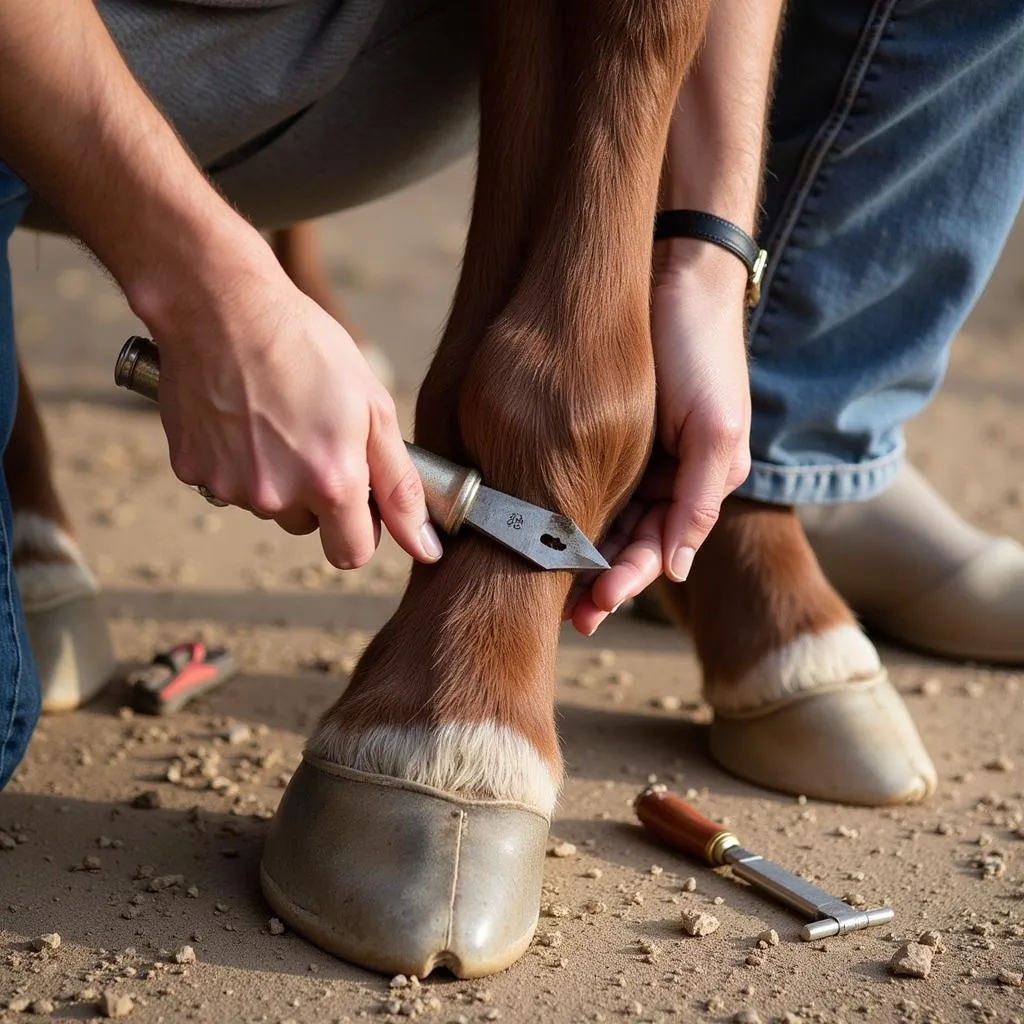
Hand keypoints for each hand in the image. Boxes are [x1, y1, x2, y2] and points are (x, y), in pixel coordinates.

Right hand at [151, 247, 442, 570]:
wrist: (221, 305)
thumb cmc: (307, 347)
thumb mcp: (374, 409)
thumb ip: (403, 486)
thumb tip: (427, 548)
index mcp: (331, 483)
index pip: (352, 553)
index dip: (361, 527)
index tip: (359, 494)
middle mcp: (277, 496)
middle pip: (307, 527)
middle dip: (317, 495)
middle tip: (314, 434)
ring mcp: (228, 486)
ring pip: (266, 505)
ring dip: (275, 476)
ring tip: (274, 416)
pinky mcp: (191, 470)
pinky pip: (224, 483)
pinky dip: (235, 460)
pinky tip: (240, 416)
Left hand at [568, 242, 750, 633]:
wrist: (676, 276)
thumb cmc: (702, 354)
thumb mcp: (714, 432)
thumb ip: (697, 503)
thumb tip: (675, 572)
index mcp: (695, 487)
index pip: (656, 550)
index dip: (624, 582)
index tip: (589, 609)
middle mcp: (663, 479)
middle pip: (623, 544)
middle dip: (594, 580)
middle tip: (560, 614)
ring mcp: (631, 456)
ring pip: (598, 518)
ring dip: (573, 551)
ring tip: (536, 583)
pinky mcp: (603, 430)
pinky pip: (581, 480)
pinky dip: (562, 507)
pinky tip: (535, 529)